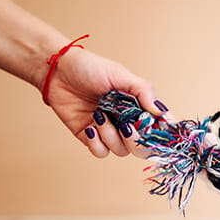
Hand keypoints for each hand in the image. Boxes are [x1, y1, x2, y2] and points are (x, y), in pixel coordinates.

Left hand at [44, 47, 167, 157]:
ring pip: (121, 151)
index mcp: (138, 107)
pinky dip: (96, 142)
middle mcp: (126, 121)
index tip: (160, 131)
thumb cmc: (90, 68)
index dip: (162, 134)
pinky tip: (90, 126)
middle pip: (143, 147)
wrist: (58, 70)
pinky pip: (100, 152)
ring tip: (99, 115)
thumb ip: (144, 92)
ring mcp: (109, 131)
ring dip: (111, 136)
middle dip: (137, 142)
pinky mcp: (90, 137)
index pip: (158, 127)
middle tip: (127, 127)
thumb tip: (162, 111)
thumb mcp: (121, 75)